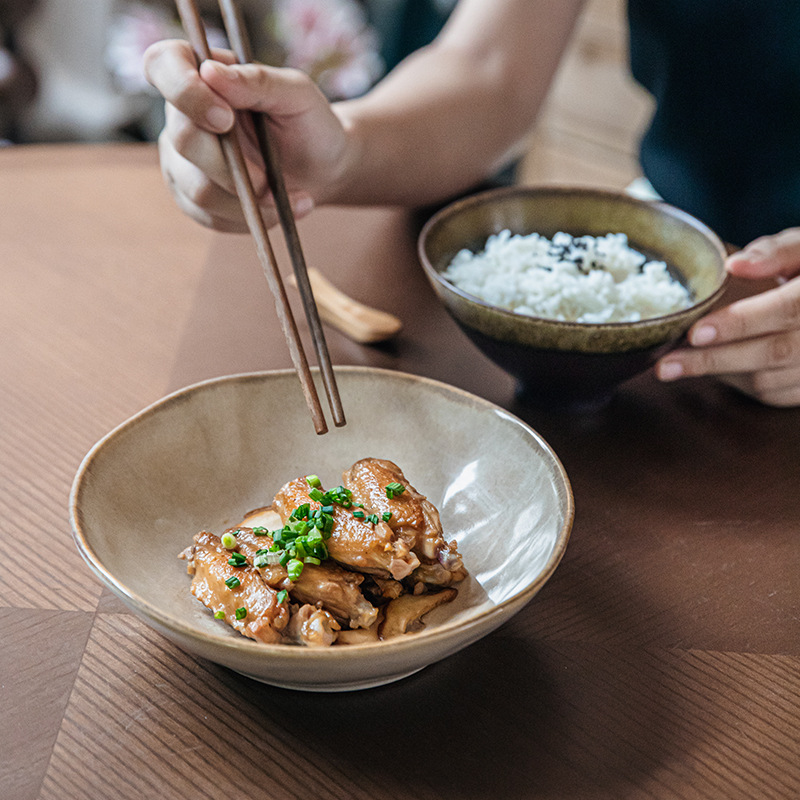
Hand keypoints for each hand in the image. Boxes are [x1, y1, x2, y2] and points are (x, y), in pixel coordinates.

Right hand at [143, 40, 352, 230]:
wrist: (321, 172)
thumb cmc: (309, 124)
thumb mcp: (297, 95)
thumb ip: (257, 81)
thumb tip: (211, 73)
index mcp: (201, 74)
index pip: (162, 65)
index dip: (184, 91)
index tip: (225, 118)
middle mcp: (181, 116)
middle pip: (184, 140)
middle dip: (235, 167)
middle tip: (271, 178)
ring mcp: (181, 160)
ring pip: (198, 188)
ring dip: (248, 200)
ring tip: (284, 198)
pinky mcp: (190, 198)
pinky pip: (209, 215)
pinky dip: (249, 218)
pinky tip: (274, 210)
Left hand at [655, 229, 799, 406]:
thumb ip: (777, 251)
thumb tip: (736, 265)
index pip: (785, 310)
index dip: (740, 323)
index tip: (696, 331)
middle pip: (772, 353)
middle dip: (713, 361)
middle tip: (665, 365)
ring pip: (771, 380)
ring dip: (721, 374)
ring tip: (678, 365)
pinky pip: (776, 395)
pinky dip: (740, 384)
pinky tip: (713, 369)